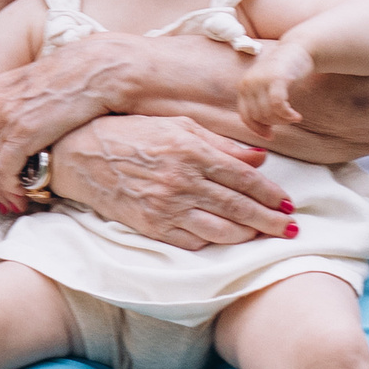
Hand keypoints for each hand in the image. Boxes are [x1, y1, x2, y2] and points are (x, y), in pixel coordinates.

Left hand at [0, 32, 150, 200]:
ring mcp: (6, 116)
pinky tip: (21, 197)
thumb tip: (25, 132)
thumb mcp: (40, 89)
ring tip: (12, 203)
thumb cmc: (77, 81)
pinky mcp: (22, 132)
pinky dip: (9, 187)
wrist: (96, 71)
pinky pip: (4, 168)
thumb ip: (25, 109)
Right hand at [48, 115, 293, 251]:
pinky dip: (214, 242)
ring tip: (262, 235)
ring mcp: (167, 207)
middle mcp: (183, 181)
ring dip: (247, 235)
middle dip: (269, 220)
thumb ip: (220, 142)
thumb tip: (259, 158)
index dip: (271, 193)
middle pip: (240, 207)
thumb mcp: (177, 125)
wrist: (79, 155)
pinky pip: (193, 241)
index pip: (245, 177)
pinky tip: (226, 239)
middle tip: (289, 229)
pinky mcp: (152, 227)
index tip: (287, 203)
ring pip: (221, 229)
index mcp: (192, 151)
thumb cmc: (129, 134)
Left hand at [236, 39, 313, 141]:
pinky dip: (287, 115)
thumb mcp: (266, 88)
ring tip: (293, 116)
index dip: (257, 129)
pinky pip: (278, 106)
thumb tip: (264, 133)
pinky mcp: (276, 79)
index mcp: (243, 86)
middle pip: (258, 117)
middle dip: (274, 124)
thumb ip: (261, 105)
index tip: (270, 136)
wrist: (299, 48)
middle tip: (287, 120)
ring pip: (268, 114)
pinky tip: (297, 116)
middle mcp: (248, 83)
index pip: (245, 116)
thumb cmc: (285, 71)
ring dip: (283, 120)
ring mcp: (261, 80)